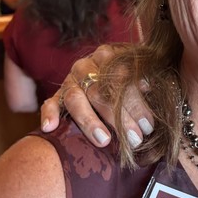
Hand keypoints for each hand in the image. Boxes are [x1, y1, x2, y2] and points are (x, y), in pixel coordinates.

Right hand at [39, 45, 153, 148]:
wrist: (107, 73)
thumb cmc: (131, 79)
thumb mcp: (141, 73)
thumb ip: (145, 78)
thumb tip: (148, 86)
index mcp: (108, 56)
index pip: (121, 79)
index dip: (135, 103)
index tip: (147, 125)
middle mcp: (86, 66)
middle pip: (100, 91)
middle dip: (118, 118)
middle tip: (134, 139)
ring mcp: (70, 80)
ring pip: (76, 99)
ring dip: (90, 121)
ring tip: (104, 141)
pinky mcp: (57, 95)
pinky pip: (50, 103)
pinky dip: (49, 114)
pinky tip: (50, 128)